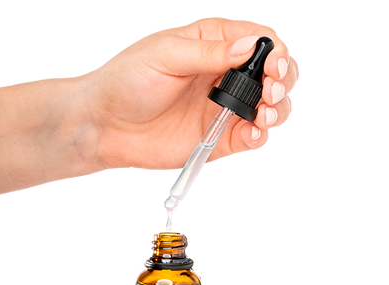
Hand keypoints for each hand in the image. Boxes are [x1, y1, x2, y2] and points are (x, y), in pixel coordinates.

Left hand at [0, 17, 298, 197]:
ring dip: (277, 109)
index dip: (275, 53)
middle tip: (271, 90)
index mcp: (215, 45)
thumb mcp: (166, 55)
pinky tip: (253, 132)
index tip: (272, 67)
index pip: (260, 42)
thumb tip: (251, 47)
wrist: (106, 126)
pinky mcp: (220, 139)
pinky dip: (260, 135)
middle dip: (282, 81)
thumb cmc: (127, 80)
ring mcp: (225, 109)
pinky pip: (251, 137)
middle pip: (274, 75)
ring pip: (270, 107)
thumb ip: (210, 52)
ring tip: (263, 114)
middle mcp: (225, 76)